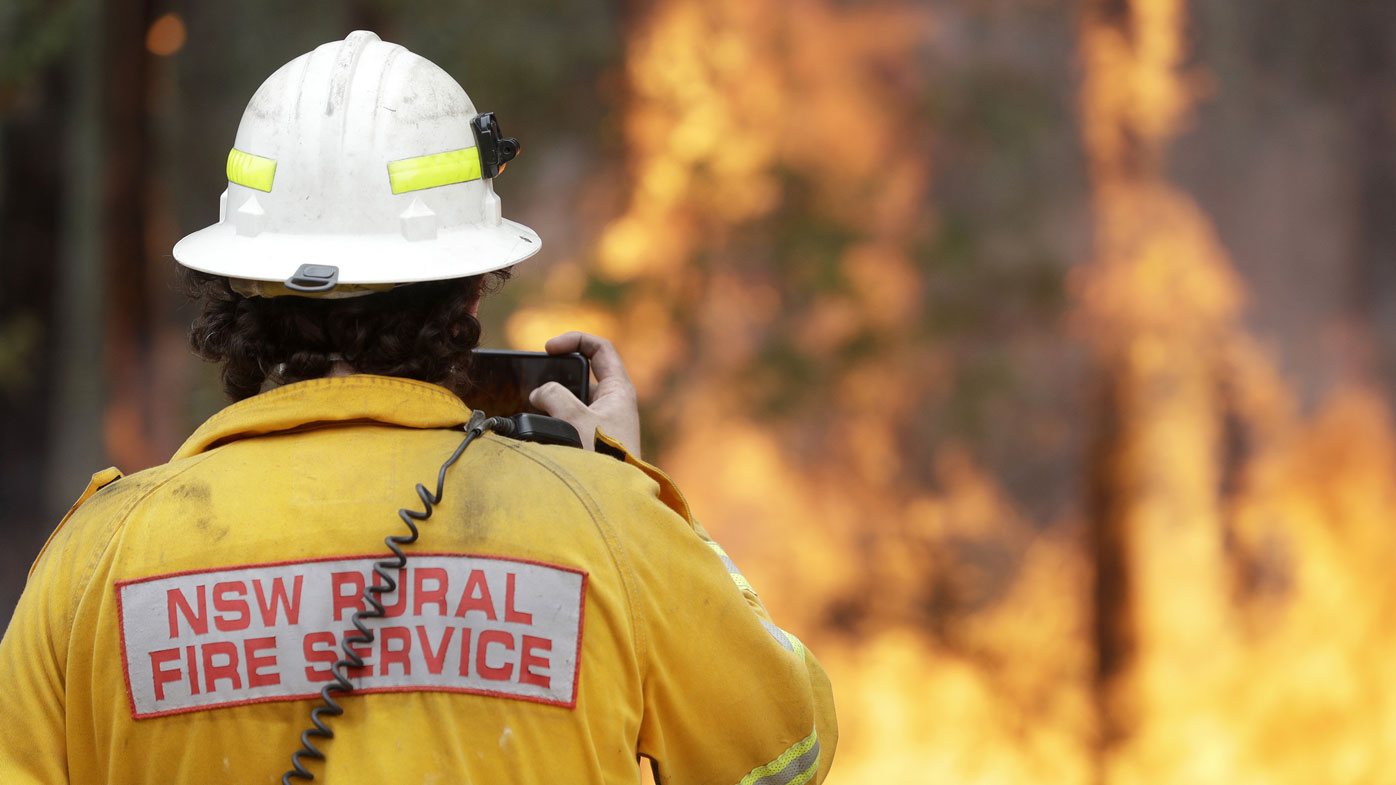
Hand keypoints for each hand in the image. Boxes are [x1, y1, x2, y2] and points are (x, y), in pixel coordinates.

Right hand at [528, 332, 641, 458]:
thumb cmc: (605, 459)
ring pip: (573, 397)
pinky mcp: (593, 438)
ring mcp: (603, 420)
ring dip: (552, 399)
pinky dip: (553, 417)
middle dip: (557, 375)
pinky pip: (569, 418)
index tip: (549, 348)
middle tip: (537, 383)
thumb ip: (554, 398)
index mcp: (619, 389)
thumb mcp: (576, 420)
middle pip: (582, 373)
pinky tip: (538, 426)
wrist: (616, 499)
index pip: (600, 349)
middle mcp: (613, 402)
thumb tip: (539, 394)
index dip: (575, 340)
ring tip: (534, 407)